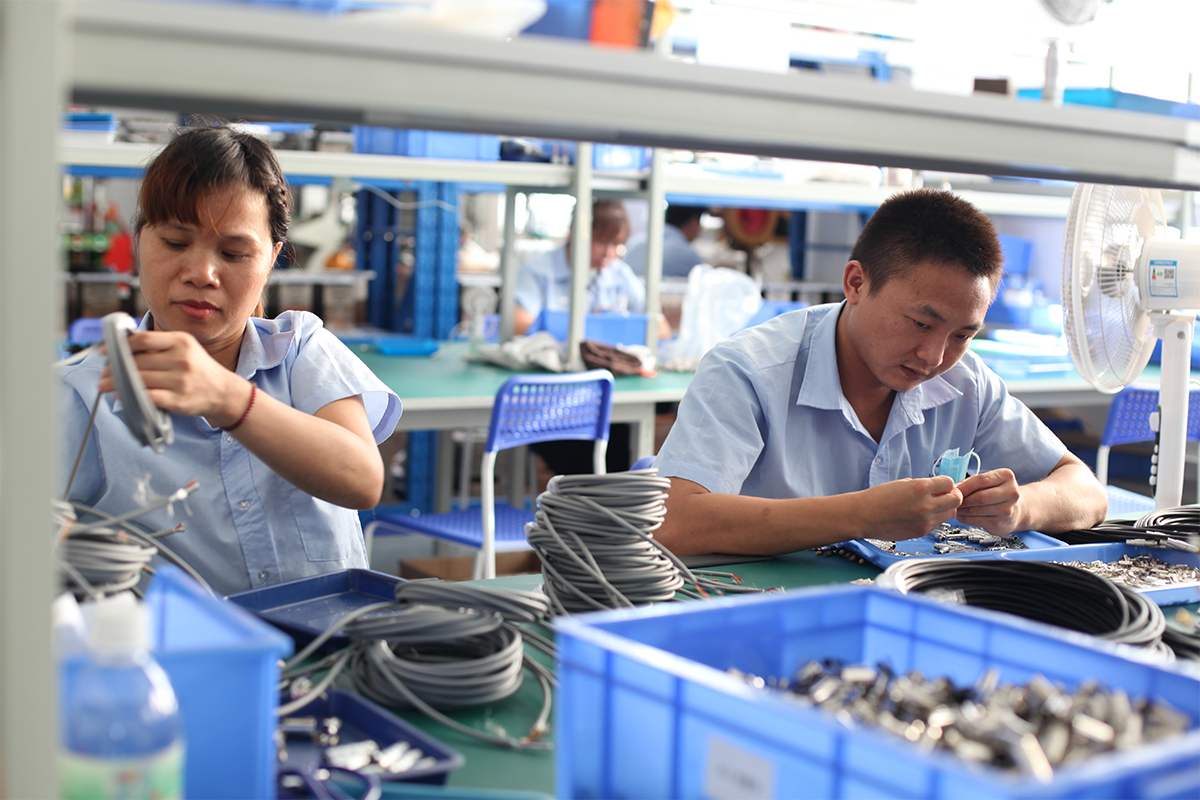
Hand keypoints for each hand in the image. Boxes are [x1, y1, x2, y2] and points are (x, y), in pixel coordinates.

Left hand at [98, 331, 249, 427]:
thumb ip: (159, 346)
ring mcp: (181, 380)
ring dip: (118, 383)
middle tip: (103, 373)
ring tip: (105, 385)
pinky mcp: (179, 399)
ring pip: (140, 379)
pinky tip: (122, 397)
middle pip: (138, 361)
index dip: (120, 345)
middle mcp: (182, 359)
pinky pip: (149, 397)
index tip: (106, 352)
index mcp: (181, 342)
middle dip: (115, 368)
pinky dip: (132, 397)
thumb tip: (124, 347)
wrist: (223, 392)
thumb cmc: (198, 369)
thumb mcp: (185, 349)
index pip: (144, 339)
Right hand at [860, 476, 962, 540]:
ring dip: (945, 508)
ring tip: (933, 506)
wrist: (863, 516)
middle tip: (944, 496)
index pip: (950, 483)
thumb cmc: (878, 498)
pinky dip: (935, 518)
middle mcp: (925, 505)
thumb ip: (923, 486)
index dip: (947, 483)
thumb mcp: (903, 483)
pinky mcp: (921, 532)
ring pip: (951, 513)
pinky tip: (922, 515)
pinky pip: (938, 523)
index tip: (943, 485)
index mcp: (919, 488)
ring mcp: (925, 520)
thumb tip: (939, 489)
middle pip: (956, 499)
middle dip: (952, 496)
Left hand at [955, 469, 1022, 534]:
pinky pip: (976, 521)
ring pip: (976, 510)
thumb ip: (973, 482)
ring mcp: (1007, 510)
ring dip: (962, 509)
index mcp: (1007, 477)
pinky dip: (965, 518)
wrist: (1018, 511)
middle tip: (953, 500)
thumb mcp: (990, 481)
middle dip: (963, 499)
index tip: (953, 489)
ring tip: (957, 507)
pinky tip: (963, 515)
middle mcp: (1011, 493)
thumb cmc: (999, 493)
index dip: (964, 486)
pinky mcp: (1000, 523)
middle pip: (979, 497)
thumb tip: (954, 488)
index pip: (980, 480)